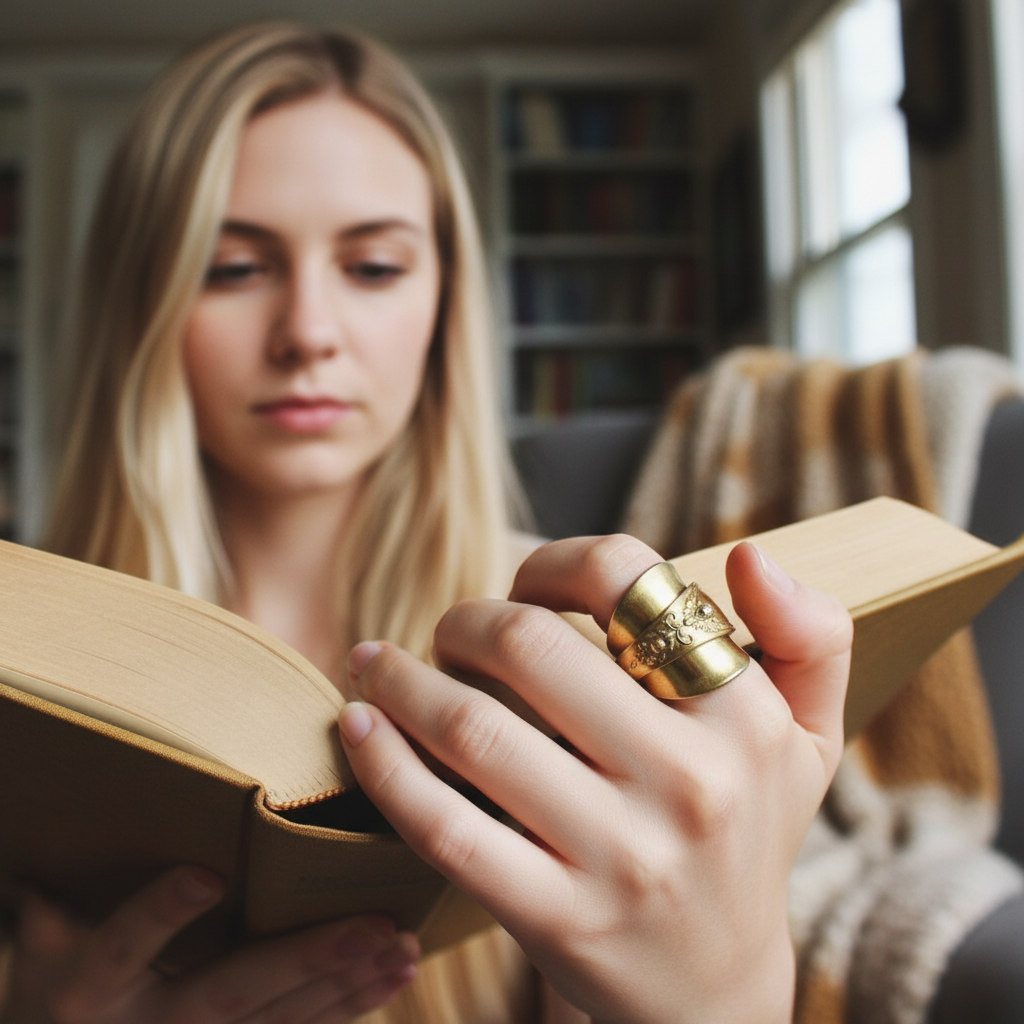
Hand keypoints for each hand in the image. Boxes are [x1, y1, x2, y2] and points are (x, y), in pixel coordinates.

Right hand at [2, 866, 417, 1023]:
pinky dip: (349, 1006)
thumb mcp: (51, 925)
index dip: (162, 911)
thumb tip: (114, 786)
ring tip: (401, 943)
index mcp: (89, 983)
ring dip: (346, 983)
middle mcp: (145, 1023)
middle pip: (230, 991)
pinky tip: (392, 975)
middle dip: (305, 959)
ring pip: (278, 1020)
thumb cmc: (58, 966)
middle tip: (371, 925)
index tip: (205, 874)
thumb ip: (83, 874)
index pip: (124, 942)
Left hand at [338, 535, 851, 1023]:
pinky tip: (358, 726)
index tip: (525, 584)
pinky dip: (383, 764)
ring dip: (402, 679)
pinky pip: (444, 825)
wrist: (715, 991)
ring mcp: (622, 857)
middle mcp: (691, 783)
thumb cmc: (747, 834)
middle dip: (466, 621)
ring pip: (474, 729)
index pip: (628, 579)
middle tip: (450, 633)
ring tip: (379, 666)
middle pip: (530, 646)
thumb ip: (811, 635)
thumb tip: (747, 556)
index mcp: (746, 718)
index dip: (554, 560)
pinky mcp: (559, 919)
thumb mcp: (809, 737)